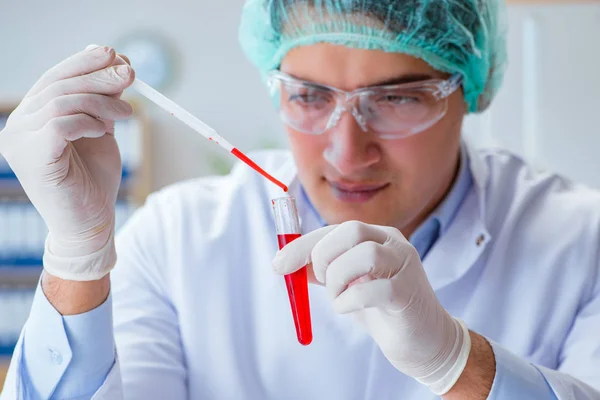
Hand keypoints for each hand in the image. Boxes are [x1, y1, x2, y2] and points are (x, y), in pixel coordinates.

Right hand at [0, 45, 134, 280]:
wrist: (92, 222)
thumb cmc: (94, 180)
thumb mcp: (101, 130)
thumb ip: (102, 101)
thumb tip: (115, 62)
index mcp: (32, 117)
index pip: (54, 78)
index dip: (84, 63)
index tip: (115, 55)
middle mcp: (18, 126)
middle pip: (58, 85)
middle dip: (98, 76)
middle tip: (130, 74)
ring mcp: (20, 142)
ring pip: (62, 102)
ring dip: (101, 102)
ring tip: (127, 113)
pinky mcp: (32, 157)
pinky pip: (61, 124)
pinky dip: (88, 122)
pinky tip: (104, 131)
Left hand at [272, 221, 471, 394]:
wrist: (424, 341)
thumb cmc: (381, 308)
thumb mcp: (347, 283)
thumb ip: (322, 270)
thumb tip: (285, 262)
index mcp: (376, 235)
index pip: (334, 228)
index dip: (303, 245)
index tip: (279, 265)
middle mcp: (393, 242)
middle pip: (351, 230)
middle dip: (324, 256)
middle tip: (322, 282)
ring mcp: (404, 265)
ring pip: (364, 254)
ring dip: (338, 280)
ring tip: (339, 299)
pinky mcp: (408, 293)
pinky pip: (371, 289)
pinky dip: (349, 301)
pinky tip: (349, 308)